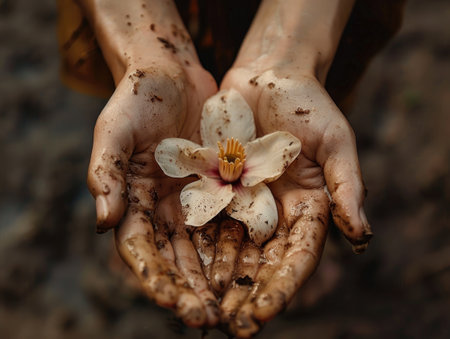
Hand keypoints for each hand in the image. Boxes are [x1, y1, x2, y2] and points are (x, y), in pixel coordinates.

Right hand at [87, 58, 221, 326]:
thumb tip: (102, 223)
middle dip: (191, 290)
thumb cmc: (136, 98)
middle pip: (176, 259)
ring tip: (235, 307)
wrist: (172, 73)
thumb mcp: (115, 130)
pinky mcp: (221, 186)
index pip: (141, 250)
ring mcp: (193, 199)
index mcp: (133, 201)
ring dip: (218, 279)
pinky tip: (256, 268)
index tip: (173, 303)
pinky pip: (231, 220)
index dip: (155, 278)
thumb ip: (105, 173)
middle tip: (210, 320)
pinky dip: (240, 246)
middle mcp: (163, 208)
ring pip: (206, 248)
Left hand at [212, 65, 372, 336]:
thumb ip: (346, 186)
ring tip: (198, 308)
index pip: (296, 257)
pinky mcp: (217, 188)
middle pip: (260, 263)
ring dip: (215, 280)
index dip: (281, 287)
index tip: (262, 313)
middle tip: (226, 325)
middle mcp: (275, 213)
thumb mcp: (335, 140)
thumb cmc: (308, 103)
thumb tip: (362, 235)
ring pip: (229, 250)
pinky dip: (195, 246)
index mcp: (309, 209)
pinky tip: (180, 269)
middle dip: (244, 295)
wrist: (267, 75)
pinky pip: (204, 221)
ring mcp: (244, 203)